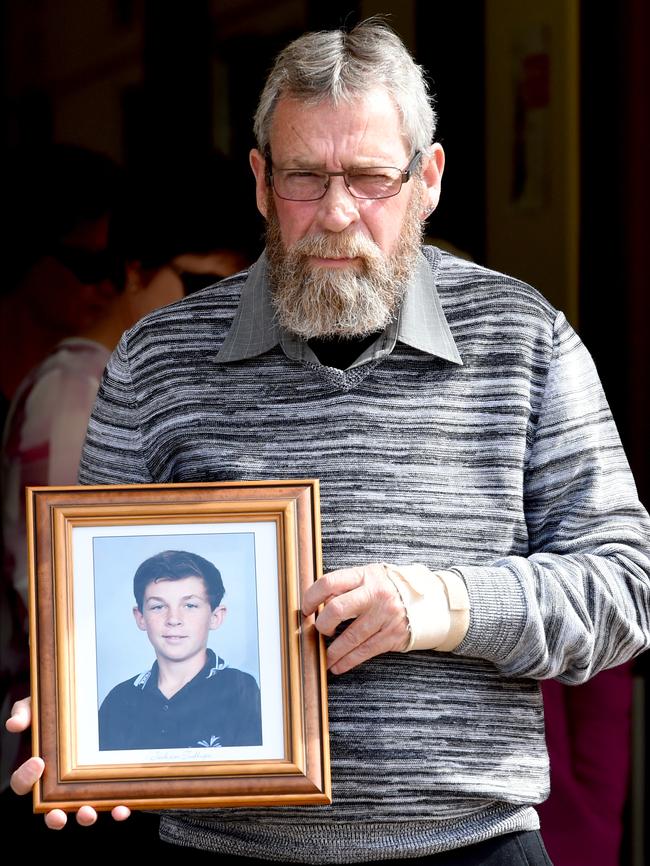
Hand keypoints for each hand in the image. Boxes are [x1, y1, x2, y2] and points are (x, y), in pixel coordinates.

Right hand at [6, 696, 130, 828]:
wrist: (94, 701)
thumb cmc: (59, 710)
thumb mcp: (40, 706)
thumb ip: (26, 712)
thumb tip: (14, 724)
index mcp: (39, 770)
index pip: (23, 783)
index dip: (25, 778)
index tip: (38, 763)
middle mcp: (60, 785)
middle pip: (51, 810)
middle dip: (54, 816)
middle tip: (57, 814)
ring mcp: (84, 788)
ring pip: (81, 811)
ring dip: (84, 816)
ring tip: (88, 812)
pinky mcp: (108, 786)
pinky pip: (111, 803)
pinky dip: (117, 810)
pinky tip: (122, 808)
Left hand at [301, 564, 408, 673]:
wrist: (425, 601)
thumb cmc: (386, 590)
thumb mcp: (369, 578)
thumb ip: (346, 587)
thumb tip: (316, 604)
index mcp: (364, 575)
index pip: (329, 582)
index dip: (311, 597)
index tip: (305, 610)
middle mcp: (375, 594)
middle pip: (337, 609)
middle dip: (322, 625)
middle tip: (319, 632)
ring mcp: (385, 615)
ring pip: (350, 637)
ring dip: (333, 652)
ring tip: (325, 658)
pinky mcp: (392, 635)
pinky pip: (364, 651)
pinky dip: (348, 661)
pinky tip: (338, 665)